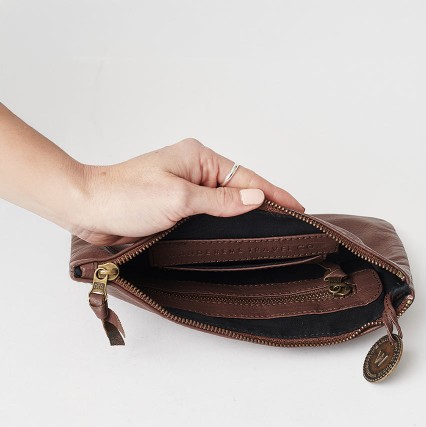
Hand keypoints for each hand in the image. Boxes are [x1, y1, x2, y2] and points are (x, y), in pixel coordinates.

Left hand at [75, 138, 304, 244]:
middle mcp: (195, 169)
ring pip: (225, 201)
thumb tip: (256, 199)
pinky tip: (237, 232)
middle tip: (291, 221)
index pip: (246, 177)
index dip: (274, 193)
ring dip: (244, 214)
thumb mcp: (179, 198)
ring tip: (272, 228)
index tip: (298, 206)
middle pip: (239, 187)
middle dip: (264, 203)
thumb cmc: (126, 196)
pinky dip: (225, 221)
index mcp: (198, 157)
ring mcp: (186, 186)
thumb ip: (220, 200)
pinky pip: (210, 211)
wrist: (89, 208)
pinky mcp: (177, 204)